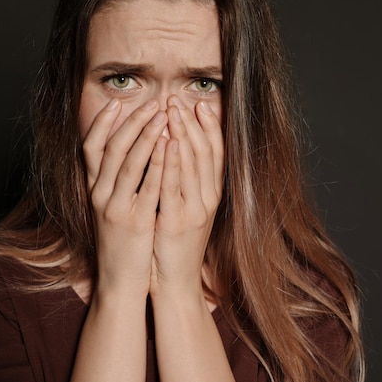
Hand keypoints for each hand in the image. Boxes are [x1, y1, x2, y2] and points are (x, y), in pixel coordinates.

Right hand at [82, 98, 168, 296]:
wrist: (119, 280)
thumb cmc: (120, 242)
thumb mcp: (109, 208)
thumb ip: (112, 182)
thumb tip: (125, 151)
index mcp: (93, 190)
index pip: (89, 147)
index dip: (102, 122)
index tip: (117, 101)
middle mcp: (99, 195)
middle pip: (111, 148)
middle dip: (132, 121)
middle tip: (152, 102)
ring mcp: (115, 208)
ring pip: (128, 162)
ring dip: (146, 134)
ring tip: (162, 114)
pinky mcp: (134, 222)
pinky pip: (148, 186)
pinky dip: (159, 162)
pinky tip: (170, 145)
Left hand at [151, 95, 224, 297]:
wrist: (175, 282)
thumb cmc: (176, 245)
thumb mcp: (188, 211)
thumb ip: (188, 185)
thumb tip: (181, 154)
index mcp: (212, 196)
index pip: (215, 154)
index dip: (210, 127)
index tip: (200, 104)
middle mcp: (208, 199)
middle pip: (204, 152)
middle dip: (192, 123)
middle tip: (178, 99)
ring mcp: (195, 210)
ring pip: (192, 163)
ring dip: (182, 133)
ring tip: (170, 110)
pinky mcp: (178, 221)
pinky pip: (174, 184)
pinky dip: (171, 160)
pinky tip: (165, 141)